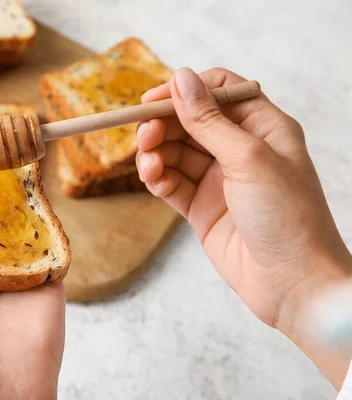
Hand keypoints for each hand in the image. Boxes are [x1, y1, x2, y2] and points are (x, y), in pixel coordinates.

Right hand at [136, 67, 351, 386]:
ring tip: (148, 164)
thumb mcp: (248, 159)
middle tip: (144, 135)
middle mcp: (240, 149)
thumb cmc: (287, 217)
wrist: (292, 284)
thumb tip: (181, 78)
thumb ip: (209, 121)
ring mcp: (219, 179)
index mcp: (263, 127)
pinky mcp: (201, 207)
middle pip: (190, 122)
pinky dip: (158, 178)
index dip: (184, 90)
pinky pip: (171, 182)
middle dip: (163, 125)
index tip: (153, 99)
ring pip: (175, 152)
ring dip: (156, 153)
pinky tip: (153, 180)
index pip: (218, 92)